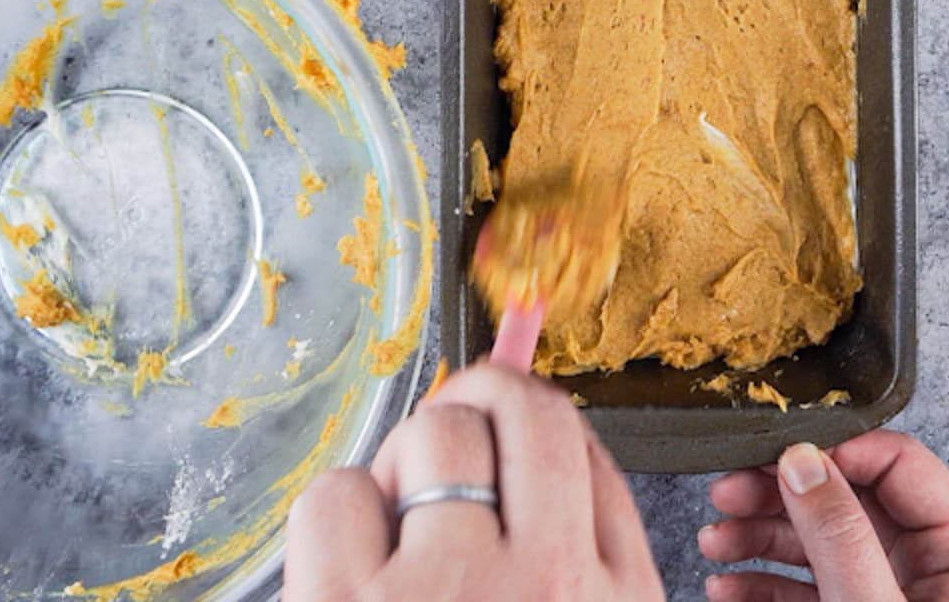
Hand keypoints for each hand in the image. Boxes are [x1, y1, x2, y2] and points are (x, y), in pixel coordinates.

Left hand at [285, 362, 664, 601]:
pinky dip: (332, 525)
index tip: (506, 434)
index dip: (533, 430)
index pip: (587, 452)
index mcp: (616, 600)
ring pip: (430, 435)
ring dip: (400, 474)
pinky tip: (346, 575)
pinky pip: (336, 495)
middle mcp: (546, 582)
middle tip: (445, 446)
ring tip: (398, 546)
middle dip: (477, 406)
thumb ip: (571, 525)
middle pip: (522, 409)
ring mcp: (448, 590)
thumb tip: (522, 368)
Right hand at [700, 431, 948, 600]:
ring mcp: (889, 598)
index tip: (779, 455)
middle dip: (780, 495)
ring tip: (714, 542)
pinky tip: (727, 588)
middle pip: (848, 499)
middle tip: (728, 493)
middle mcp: (928, 569)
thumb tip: (804, 461)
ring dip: (758, 537)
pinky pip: (804, 589)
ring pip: (818, 541)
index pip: (900, 464)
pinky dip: (760, 585)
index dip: (836, 450)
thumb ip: (840, 534)